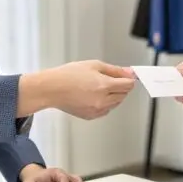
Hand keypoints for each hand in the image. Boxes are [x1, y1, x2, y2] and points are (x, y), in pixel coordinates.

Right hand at [20, 60, 134, 119]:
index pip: (128, 85)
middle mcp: (103, 100)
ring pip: (116, 104)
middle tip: (109, 79)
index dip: (130, 79)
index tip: (129, 76)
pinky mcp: (91, 116)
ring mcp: (97, 110)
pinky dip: (105, 104)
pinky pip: (106, 110)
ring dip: (113, 96)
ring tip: (98, 87)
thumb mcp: (94, 65)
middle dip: (121, 87)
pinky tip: (93, 95)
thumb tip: (129, 73)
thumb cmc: (68, 75)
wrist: (52, 89)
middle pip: (124, 95)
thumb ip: (114, 70)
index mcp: (104, 86)